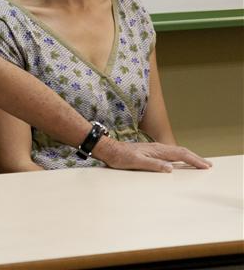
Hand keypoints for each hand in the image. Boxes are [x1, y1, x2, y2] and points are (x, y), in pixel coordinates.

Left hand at [94, 138, 211, 171]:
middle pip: (181, 151)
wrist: (108, 149)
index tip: (205, 166)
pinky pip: (169, 154)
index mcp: (156, 150)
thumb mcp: (136, 162)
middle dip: (195, 158)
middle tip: (207, 165)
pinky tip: (178, 161)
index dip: (194, 160)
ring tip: (198, 163)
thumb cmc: (120, 157)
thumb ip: (153, 165)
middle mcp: (157, 147)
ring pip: (176, 152)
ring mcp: (154, 149)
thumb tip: (170, 168)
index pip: (180, 154)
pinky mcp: (150, 151)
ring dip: (188, 157)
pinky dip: (179, 157)